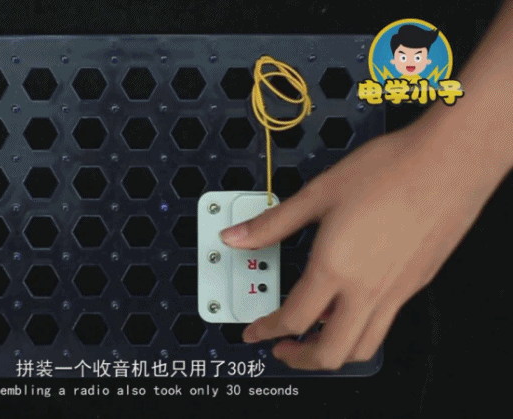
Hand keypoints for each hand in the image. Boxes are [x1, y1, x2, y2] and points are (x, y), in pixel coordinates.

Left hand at [219, 125, 501, 369]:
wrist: (449, 161)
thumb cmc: (390, 170)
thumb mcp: (318, 193)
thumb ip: (273, 223)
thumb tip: (237, 236)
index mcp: (335, 267)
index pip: (293, 318)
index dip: (266, 331)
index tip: (255, 332)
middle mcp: (367, 289)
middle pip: (329, 352)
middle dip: (299, 359)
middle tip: (282, 348)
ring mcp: (395, 292)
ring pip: (361, 347)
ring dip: (330, 352)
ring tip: (312, 337)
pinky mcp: (414, 285)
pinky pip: (383, 325)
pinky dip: (358, 331)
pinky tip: (346, 309)